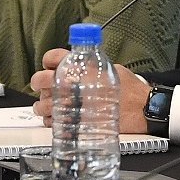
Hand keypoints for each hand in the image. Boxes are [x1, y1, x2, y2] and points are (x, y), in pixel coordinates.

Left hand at [28, 49, 148, 133]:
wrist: (141, 108)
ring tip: (45, 106)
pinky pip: (51, 122)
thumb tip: (82, 67)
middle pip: (41, 79)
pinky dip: (50, 121)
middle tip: (40, 85)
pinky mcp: (73, 123)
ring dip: (41, 105)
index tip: (49, 65)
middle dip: (38, 82)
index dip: (48, 60)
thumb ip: (92, 66)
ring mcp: (70, 104)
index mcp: (81, 66)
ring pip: (42, 104)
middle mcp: (72, 83)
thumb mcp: (111, 68)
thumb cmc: (131, 89)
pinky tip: (55, 119)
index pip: (53, 56)